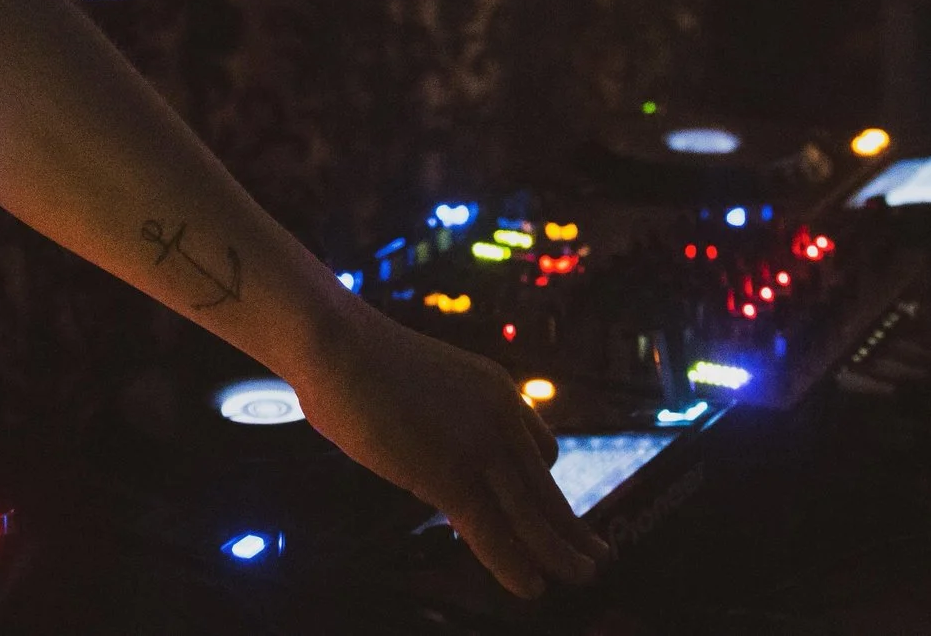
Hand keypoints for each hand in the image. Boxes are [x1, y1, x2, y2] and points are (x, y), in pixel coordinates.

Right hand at [287, 295, 609, 597]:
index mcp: (495, 389)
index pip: (539, 449)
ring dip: (559, 554)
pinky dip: (515, 565)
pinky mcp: (451, 474)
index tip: (554, 516)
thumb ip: (436, 420)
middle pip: (546, 484)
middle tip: (595, 556)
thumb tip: (423, 452)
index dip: (546, 490)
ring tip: (580, 578)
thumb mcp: (419, 386)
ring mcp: (479, 446)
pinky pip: (493, 532)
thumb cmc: (355, 359)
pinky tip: (531, 588)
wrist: (335, 342)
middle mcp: (501, 415)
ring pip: (532, 515)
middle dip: (571, 526)